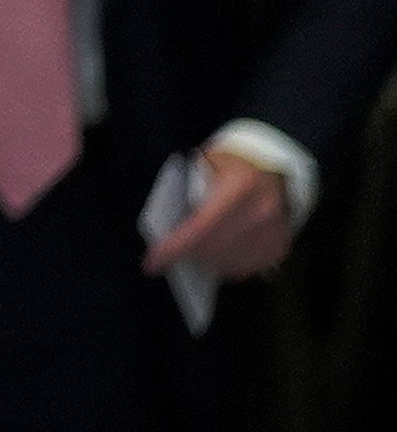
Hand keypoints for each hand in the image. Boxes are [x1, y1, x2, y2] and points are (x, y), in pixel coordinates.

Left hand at [143, 147, 292, 280]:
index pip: (201, 226)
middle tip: (168, 253)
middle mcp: (262, 212)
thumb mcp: (206, 164)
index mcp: (240, 186)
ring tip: (193, 250)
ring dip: (206, 261)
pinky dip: (227, 264)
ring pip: (229, 263)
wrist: (276, 169)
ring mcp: (275, 232)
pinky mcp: (280, 247)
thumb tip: (170, 229)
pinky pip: (247, 267)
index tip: (152, 263)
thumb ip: (190, 193)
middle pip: (214, 248)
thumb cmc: (232, 164)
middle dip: (186, 253)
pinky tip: (217, 253)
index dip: (175, 247)